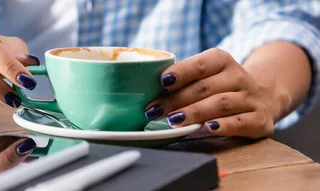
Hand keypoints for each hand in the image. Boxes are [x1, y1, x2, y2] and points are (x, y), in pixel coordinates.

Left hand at [145, 48, 279, 137]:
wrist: (264, 98)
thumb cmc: (220, 87)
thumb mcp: (206, 75)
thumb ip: (183, 79)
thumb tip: (146, 89)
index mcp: (222, 61)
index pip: (201, 64)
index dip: (181, 72)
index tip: (162, 81)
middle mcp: (239, 77)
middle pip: (204, 88)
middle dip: (176, 100)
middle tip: (154, 110)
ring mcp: (250, 98)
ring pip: (220, 104)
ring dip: (194, 113)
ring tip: (173, 121)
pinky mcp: (259, 120)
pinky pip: (241, 122)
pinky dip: (224, 126)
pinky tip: (208, 128)